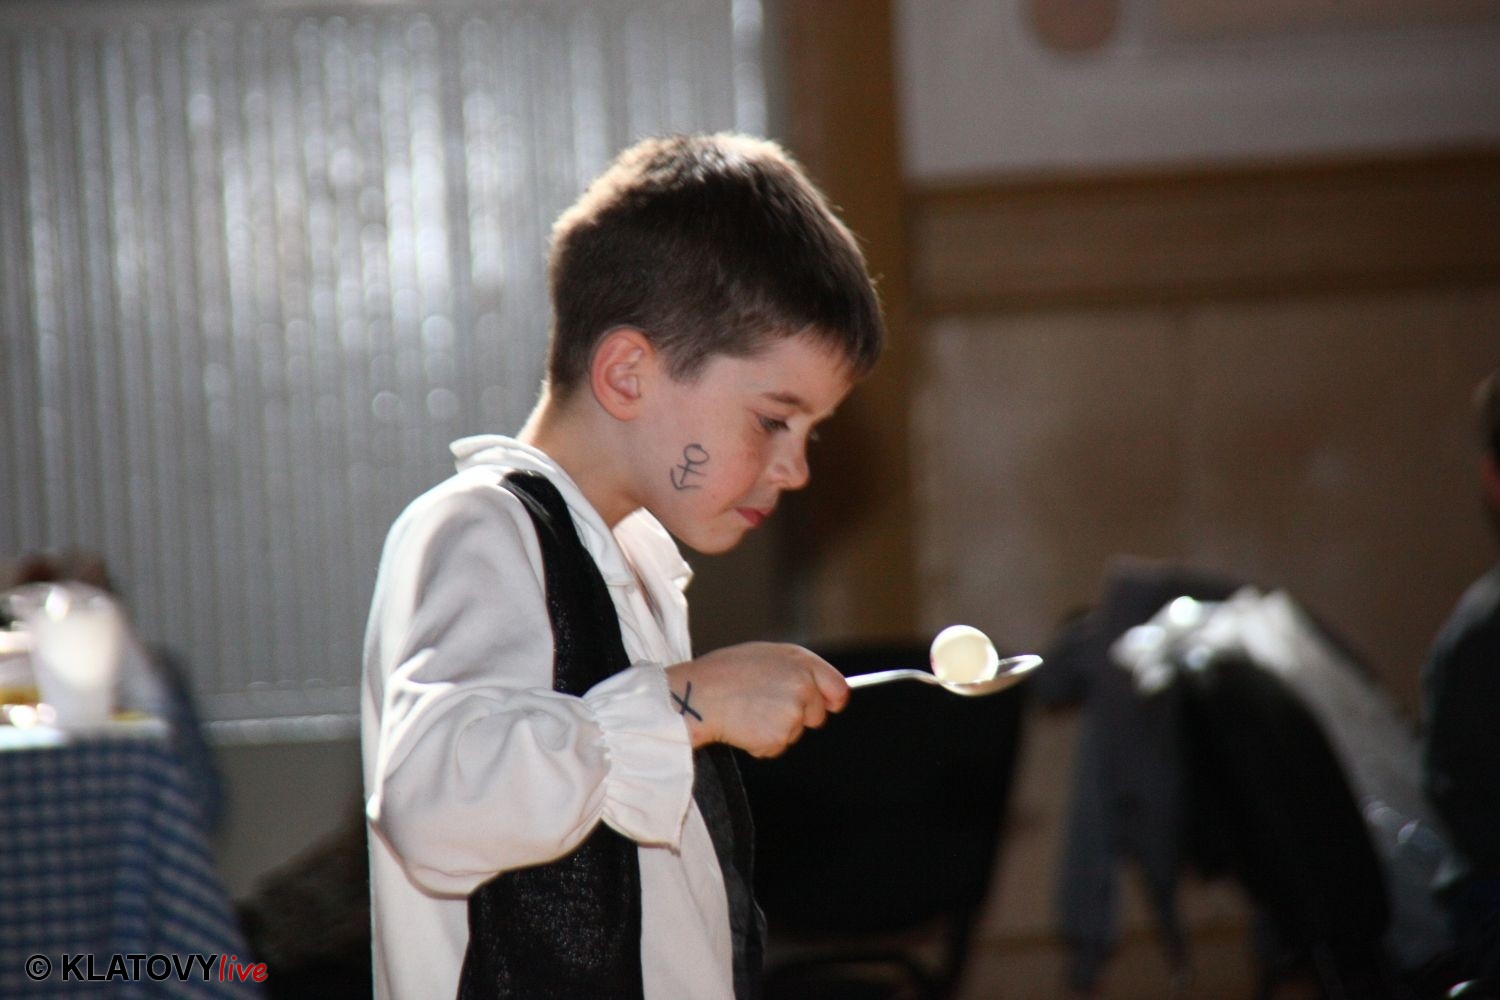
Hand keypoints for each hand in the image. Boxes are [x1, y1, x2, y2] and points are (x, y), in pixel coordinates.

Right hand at [665, 643, 848, 757]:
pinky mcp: (780, 736)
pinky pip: (776, 747)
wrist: (698, 695)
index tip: (829, 706)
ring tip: (747, 711)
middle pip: (817, 715)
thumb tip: (817, 688)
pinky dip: (760, 742)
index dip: (832, 700)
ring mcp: (793, 712)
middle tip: (764, 706)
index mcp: (799, 660)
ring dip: (775, 729)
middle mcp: (803, 685)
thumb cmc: (722, 674)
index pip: (838, 687)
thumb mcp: (763, 656)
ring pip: (794, 732)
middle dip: (797, 716)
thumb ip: (794, 669)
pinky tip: (742, 725)